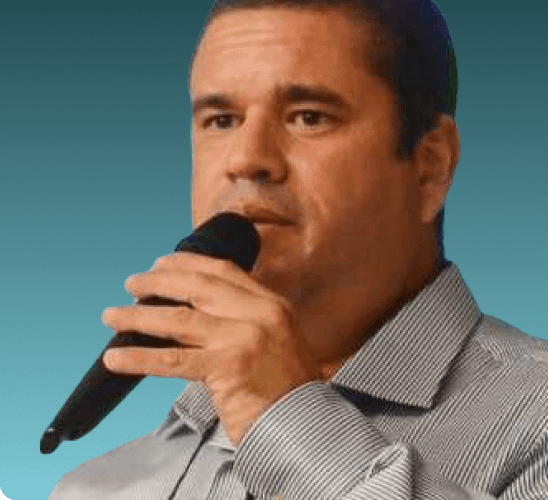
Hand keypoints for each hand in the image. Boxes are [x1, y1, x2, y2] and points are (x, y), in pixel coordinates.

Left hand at [101, 251, 323, 446]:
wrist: (302, 421)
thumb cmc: (285, 383)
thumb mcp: (275, 335)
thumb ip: (246, 315)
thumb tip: (195, 304)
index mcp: (270, 302)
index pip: (223, 270)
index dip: (187, 262)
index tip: (161, 261)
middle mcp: (258, 313)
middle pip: (197, 286)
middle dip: (158, 281)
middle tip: (131, 283)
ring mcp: (242, 338)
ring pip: (179, 319)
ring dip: (138, 316)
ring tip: (111, 316)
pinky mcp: (226, 368)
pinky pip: (173, 360)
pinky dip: (139, 358)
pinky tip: (115, 357)